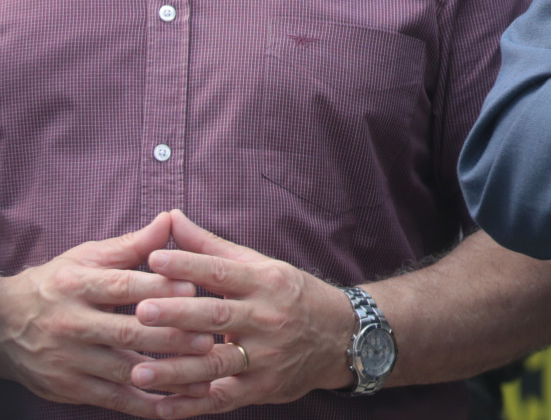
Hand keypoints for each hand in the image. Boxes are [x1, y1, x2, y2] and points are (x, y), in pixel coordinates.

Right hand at [0, 212, 210, 415]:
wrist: (1, 326)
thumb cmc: (58, 284)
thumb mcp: (87, 259)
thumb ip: (132, 245)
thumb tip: (170, 220)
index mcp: (77, 286)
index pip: (122, 287)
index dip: (158, 288)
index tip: (194, 288)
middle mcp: (71, 324)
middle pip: (126, 333)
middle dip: (170, 338)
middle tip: (209, 339)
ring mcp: (69, 360)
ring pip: (123, 371)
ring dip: (165, 377)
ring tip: (204, 378)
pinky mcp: (69, 388)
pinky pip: (112, 399)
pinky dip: (144, 406)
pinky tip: (174, 406)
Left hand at [123, 210, 355, 416]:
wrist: (342, 337)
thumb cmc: (290, 295)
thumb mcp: (261, 266)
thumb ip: (211, 248)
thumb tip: (172, 218)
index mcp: (266, 283)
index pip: (223, 271)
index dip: (189, 265)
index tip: (154, 259)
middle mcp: (268, 318)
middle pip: (218, 317)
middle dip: (179, 315)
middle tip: (141, 312)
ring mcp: (267, 356)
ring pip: (218, 363)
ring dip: (177, 371)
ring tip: (139, 372)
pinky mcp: (263, 387)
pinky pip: (223, 398)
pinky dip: (192, 406)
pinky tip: (161, 408)